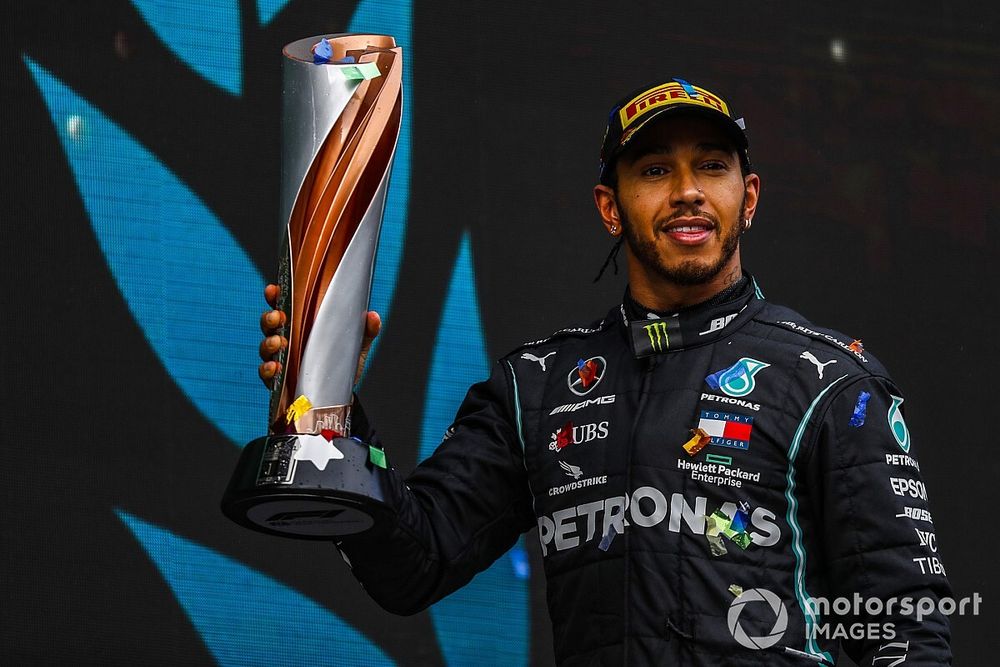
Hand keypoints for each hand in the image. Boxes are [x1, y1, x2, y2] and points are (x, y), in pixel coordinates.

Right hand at [257, 284, 381, 386]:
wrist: (341, 394)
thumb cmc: (342, 363)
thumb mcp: (356, 345)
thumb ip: (365, 330)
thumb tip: (372, 316)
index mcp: (301, 324)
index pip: (284, 306)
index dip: (275, 296)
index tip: (274, 290)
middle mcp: (287, 339)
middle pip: (269, 324)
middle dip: (270, 318)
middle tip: (278, 317)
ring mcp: (280, 359)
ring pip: (265, 347)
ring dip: (269, 343)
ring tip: (279, 342)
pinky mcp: (279, 381)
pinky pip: (266, 373)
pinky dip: (268, 369)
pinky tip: (275, 367)